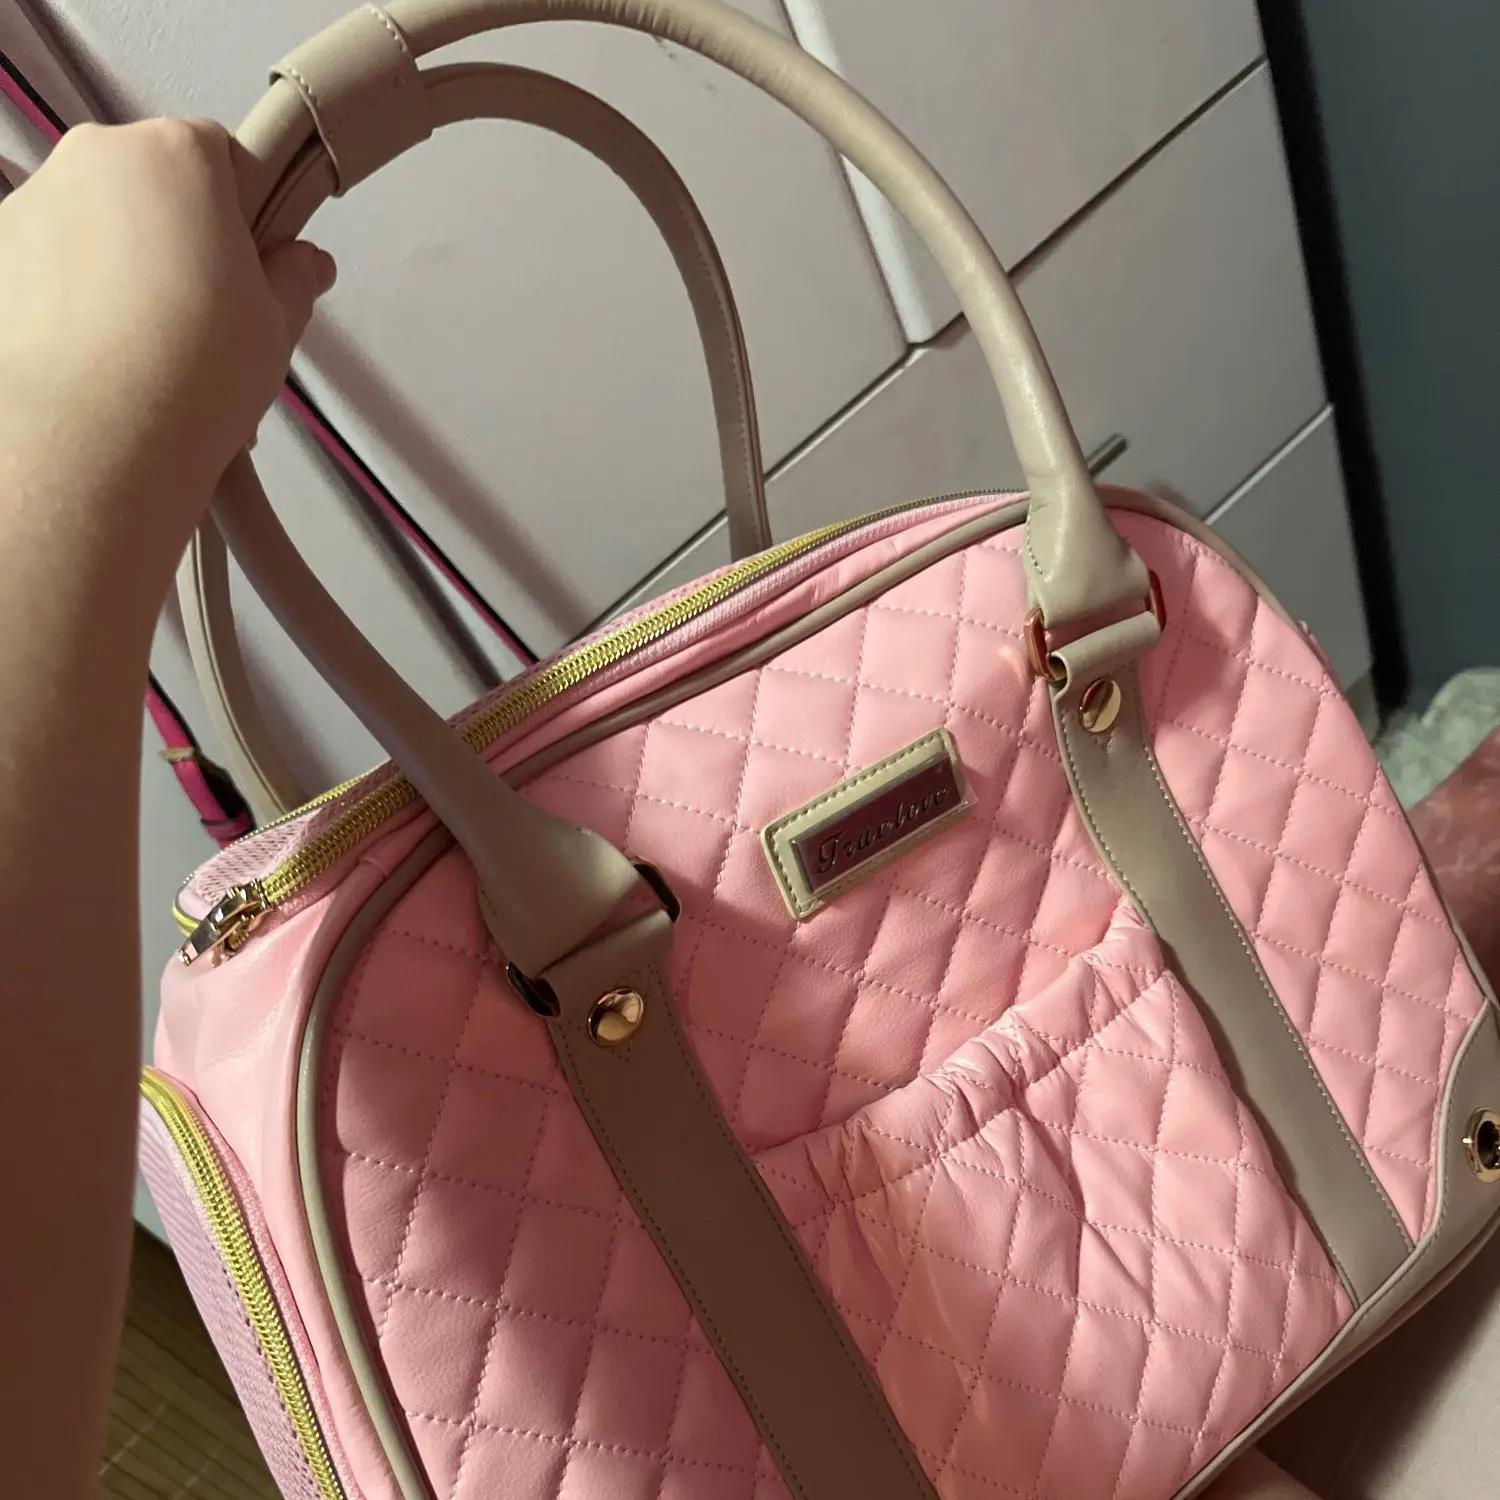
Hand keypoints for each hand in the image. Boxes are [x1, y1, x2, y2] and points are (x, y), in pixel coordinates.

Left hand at [0, 118, 332, 547]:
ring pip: (95, 224)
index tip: (254, 267)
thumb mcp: (278, 325)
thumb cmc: (195, 369)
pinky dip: (71, 300)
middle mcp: (94, 159)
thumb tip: (304, 263)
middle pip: (151, 184)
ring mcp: (32, 202)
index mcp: (176, 155)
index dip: (245, 214)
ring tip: (149, 352)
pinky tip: (100, 361)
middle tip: (208, 317)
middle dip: (178, 237)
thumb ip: (293, 280)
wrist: (92, 439)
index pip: (223, 157)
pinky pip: (48, 266)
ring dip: (122, 268)